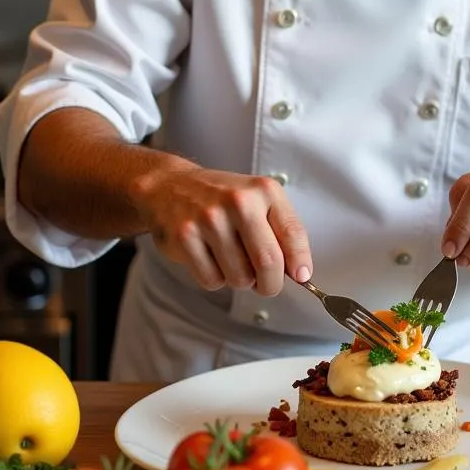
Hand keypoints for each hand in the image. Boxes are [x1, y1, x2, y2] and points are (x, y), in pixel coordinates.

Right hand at [130, 167, 312, 296]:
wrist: (169, 186)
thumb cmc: (219, 198)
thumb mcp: (257, 199)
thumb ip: (280, 229)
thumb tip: (298, 271)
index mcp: (263, 191)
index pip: (293, 234)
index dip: (300, 262)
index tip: (301, 276)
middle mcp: (239, 201)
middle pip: (269, 262)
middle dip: (271, 284)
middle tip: (266, 284)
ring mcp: (210, 219)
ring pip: (240, 277)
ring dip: (239, 279)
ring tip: (230, 259)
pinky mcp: (186, 237)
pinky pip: (212, 280)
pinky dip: (215, 279)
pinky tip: (210, 258)